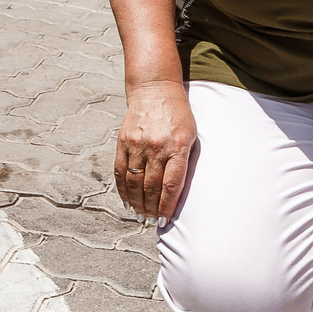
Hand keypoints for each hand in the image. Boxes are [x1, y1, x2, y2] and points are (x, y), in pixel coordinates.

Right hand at [113, 79, 196, 220]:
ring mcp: (138, 144)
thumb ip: (185, 161)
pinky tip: (127, 202)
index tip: (165, 221)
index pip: (171, 185)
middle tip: (152, 222)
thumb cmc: (178, 115)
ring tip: (140, 216)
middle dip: (151, 209)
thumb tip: (177, 193)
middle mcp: (157, 147)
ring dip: (137, 204)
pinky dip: (123, 190)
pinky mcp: (123, 141)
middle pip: (151, 187)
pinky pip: (120, 172)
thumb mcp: (191, 135)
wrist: (155, 89)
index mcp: (178, 146)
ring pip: (134, 183)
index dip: (167, 207)